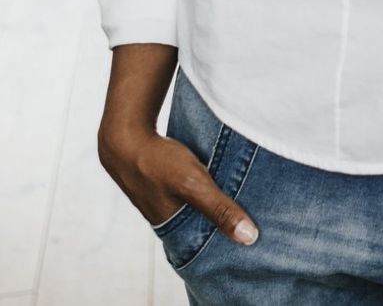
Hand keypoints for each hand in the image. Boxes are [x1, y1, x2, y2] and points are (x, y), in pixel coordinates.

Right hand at [97, 121, 258, 245]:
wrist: (125, 136)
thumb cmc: (158, 162)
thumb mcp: (193, 184)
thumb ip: (219, 209)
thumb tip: (249, 238)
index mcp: (172, 228)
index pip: (206, 246)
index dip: (228, 244)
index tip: (255, 241)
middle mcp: (167, 218)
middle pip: (202, 226)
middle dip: (225, 224)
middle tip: (256, 220)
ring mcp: (163, 200)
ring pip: (196, 207)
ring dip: (215, 204)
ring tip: (244, 200)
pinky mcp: (164, 183)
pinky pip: (190, 192)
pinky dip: (205, 189)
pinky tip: (220, 179)